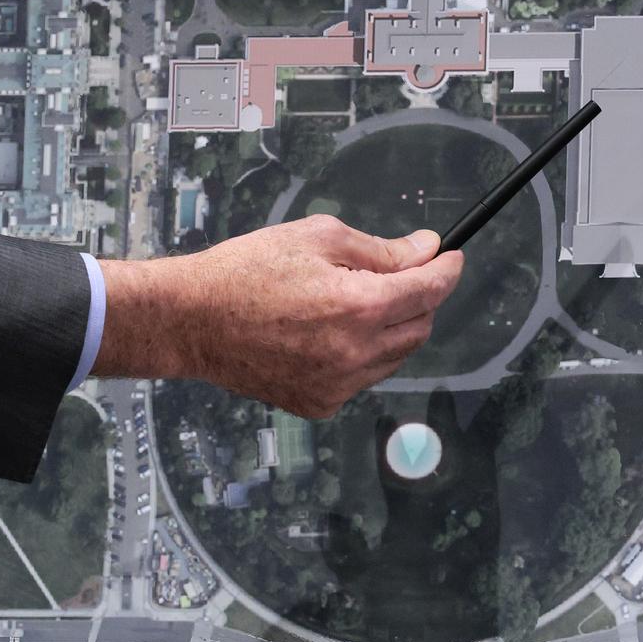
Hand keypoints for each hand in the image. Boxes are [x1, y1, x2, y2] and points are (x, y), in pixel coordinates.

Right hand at [95, 215, 465, 418]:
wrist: (193, 320)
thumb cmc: (247, 270)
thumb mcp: (317, 238)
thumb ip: (380, 249)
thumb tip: (424, 250)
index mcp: (359, 306)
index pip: (430, 290)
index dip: (446, 270)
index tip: (450, 258)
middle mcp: (355, 354)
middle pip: (420, 327)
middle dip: (417, 298)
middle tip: (390, 276)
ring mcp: (338, 385)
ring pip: (393, 356)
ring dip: (388, 329)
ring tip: (344, 304)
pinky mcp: (320, 403)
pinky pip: (361, 378)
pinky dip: (357, 355)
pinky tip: (322, 334)